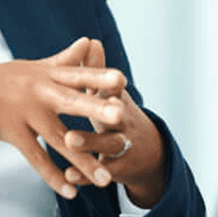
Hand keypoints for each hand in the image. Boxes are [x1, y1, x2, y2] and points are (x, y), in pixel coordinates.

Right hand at [0, 37, 128, 198]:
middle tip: (121, 116)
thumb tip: (89, 42)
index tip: (122, 80)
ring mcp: (26, 114)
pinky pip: (36, 158)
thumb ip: (66, 58)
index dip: (100, 77)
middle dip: (96, 109)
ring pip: (58, 139)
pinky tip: (72, 192)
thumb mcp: (36, 66)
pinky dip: (54, 176)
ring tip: (106, 180)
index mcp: (48, 74)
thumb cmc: (4, 78)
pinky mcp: (14, 133)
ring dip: (83, 160)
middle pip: (72, 102)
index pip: (78, 75)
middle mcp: (39, 92)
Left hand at [59, 40, 168, 207]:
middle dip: (102, 112)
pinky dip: (85, 175)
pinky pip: (99, 171)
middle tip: (92, 106)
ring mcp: (122, 146)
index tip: (108, 75)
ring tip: (69, 140)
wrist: (148, 152)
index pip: (113, 89)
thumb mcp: (110, 94)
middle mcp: (124, 122)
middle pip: (113, 117)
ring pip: (107, 145)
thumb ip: (97, 71)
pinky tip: (69, 177)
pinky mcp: (117, 168)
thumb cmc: (118, 116)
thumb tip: (91, 40)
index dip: (110, 82)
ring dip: (89, 143)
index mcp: (118, 101)